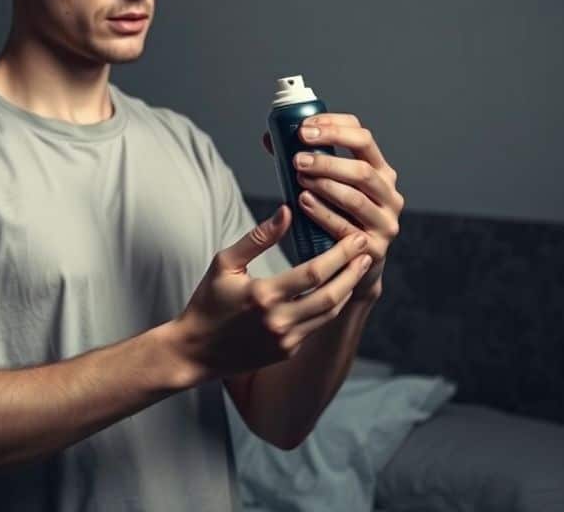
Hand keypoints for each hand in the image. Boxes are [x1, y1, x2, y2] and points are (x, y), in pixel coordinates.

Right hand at [172, 208, 375, 381]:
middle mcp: (279, 321)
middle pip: (331, 295)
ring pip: (329, 313)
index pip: (314, 273)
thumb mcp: (224, 264)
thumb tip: (286, 212)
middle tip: (368, 250)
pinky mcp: (287, 351)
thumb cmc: (207, 303)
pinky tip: (336, 289)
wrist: (195, 352)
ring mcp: (286, 340)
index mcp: (263, 296)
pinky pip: (317, 326)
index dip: (340, 254)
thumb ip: (257, 238)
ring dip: (347, 289)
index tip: (356, 237)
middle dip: (354, 271)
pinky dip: (329, 306)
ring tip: (359, 267)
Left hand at [262, 113, 403, 301]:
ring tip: (298, 178)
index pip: (364, 138)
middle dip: (327, 160)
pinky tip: (303, 203)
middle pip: (362, 170)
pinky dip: (322, 214)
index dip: (335, 128)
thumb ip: (307, 162)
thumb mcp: (329, 186)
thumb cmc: (337, 216)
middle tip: (297, 158)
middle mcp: (390, 194)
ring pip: (355, 198)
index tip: (303, 128)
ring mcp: (385, 222)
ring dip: (324, 185)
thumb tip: (272, 138)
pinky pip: (346, 228)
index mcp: (381, 171)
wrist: (352, 265)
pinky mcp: (375, 248)